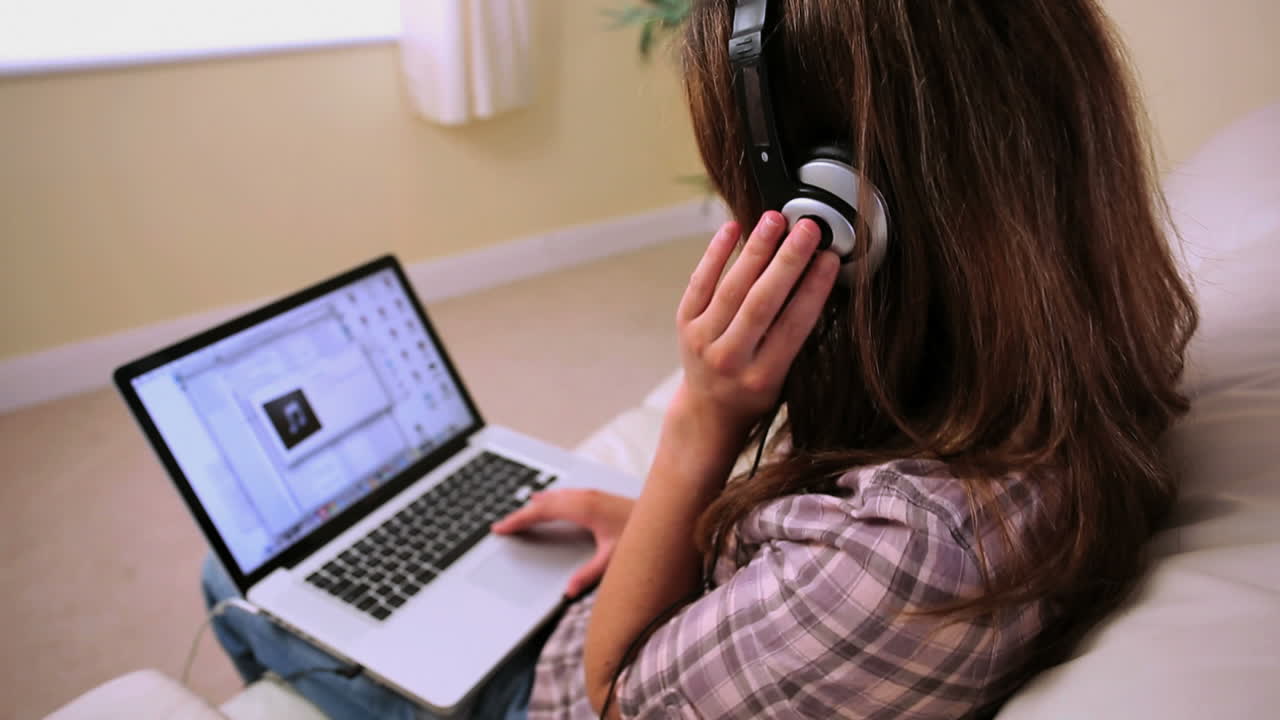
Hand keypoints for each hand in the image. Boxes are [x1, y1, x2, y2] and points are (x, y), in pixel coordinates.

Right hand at [490, 489, 633, 597]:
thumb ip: (589, 574)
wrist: (669, 514)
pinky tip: (549, 501)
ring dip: (536, 505)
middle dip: (521, 513)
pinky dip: (550, 500)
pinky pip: (565, 495)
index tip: (501, 528)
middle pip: (544, 502)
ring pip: (555, 496)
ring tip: (520, 515)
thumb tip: (568, 592)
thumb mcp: (615, 558)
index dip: (519, 520)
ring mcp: (593, 494)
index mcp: (584, 508)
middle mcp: (586, 497)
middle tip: (502, 526)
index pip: (542, 512)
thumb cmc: (646, 534)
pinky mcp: (599, 496)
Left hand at [673, 212, 838, 438]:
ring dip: (755, 250)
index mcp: (763, 377)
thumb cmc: (757, 388)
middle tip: (807, 228)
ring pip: (731, 288)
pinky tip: (733, 228)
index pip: (792, 326)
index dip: (812, 290)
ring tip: (774, 219)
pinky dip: (716, 253)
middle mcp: (729, 360)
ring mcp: (702, 341)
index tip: (830, 258)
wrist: (710, 408)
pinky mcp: (684, 324)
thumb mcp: (785, 376)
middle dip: (787, 262)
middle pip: (760, 303)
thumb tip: (817, 276)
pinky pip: (700, 282)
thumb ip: (796, 335)